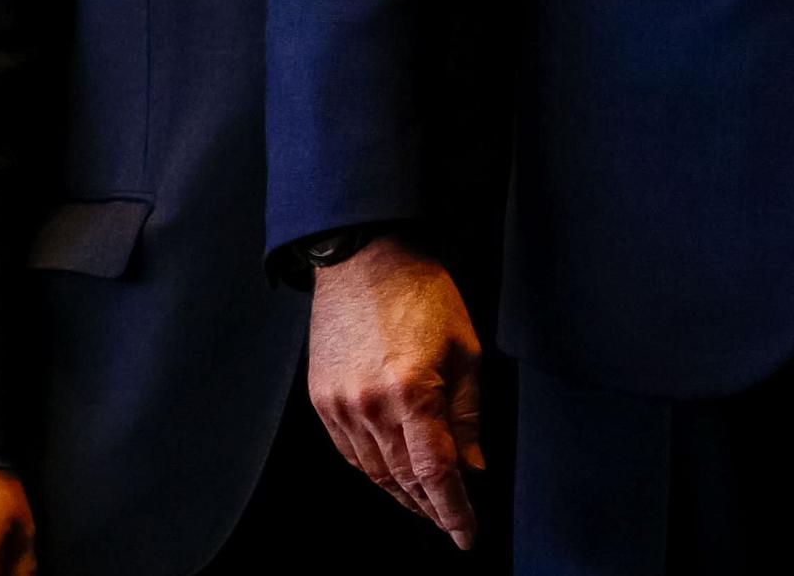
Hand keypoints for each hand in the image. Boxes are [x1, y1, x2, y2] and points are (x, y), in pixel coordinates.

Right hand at [306, 236, 482, 549]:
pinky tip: (391, 476)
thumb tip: (472, 469)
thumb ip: (467, 417)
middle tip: (452, 524)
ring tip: (426, 506)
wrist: (364, 258)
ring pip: (374, 472)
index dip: (454, 511)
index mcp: (414, 392)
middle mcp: (371, 406)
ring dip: (402, 494)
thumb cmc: (423, 295)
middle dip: (431, 508)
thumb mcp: (465, 351)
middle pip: (403, 480)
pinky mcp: (321, 400)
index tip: (467, 536)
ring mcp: (340, 406)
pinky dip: (373, 471)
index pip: (436, 473)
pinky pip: (350, 453)